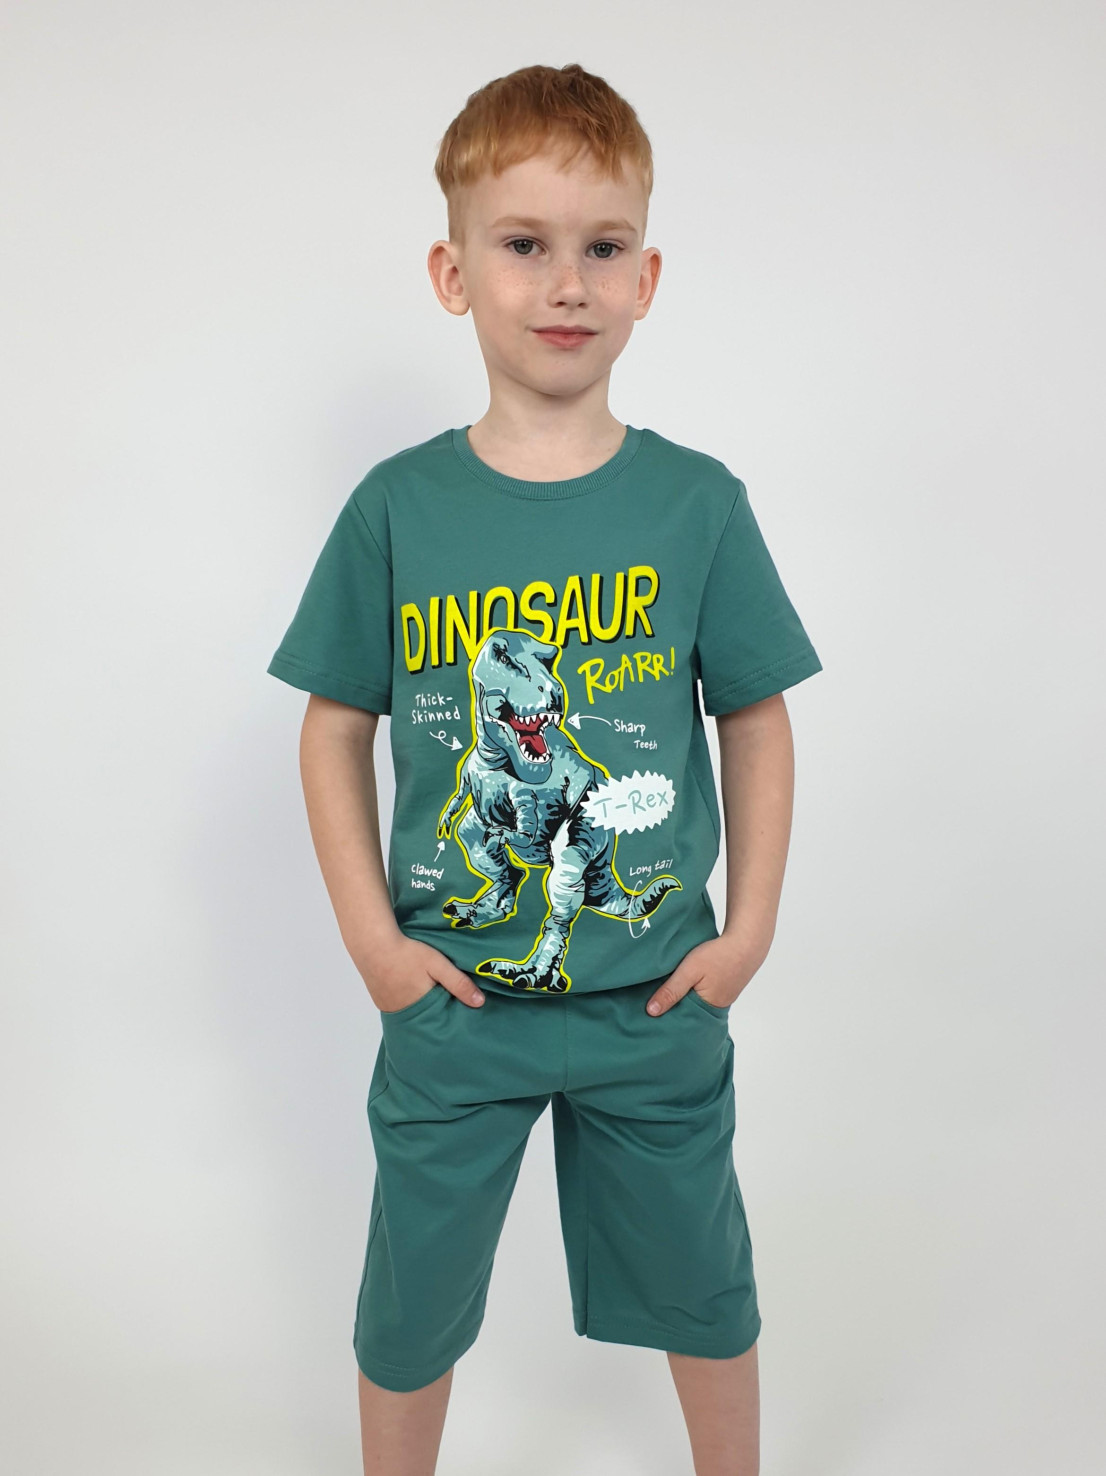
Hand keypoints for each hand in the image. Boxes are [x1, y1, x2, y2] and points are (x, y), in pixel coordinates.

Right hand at [358, 934, 485, 1012]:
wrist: (372, 942)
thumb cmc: (407, 953)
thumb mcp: (438, 964)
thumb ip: (459, 983)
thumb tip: (480, 1003)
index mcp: (420, 1008)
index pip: (440, 1020)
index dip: (449, 1015)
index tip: (460, 1012)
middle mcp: (401, 1014)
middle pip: (424, 1019)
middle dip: (435, 1013)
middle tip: (445, 1003)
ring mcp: (387, 1008)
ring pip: (411, 1013)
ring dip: (420, 1007)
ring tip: (429, 996)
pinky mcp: (379, 1000)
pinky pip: (397, 1007)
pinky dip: (406, 1002)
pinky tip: (410, 990)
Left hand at [644, 934, 766, 1016]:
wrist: (747, 941)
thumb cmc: (718, 955)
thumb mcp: (689, 971)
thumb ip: (671, 991)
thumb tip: (651, 1012)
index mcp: (708, 1008)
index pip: (683, 1019)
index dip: (668, 1017)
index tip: (650, 1015)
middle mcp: (718, 1008)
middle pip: (690, 1013)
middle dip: (675, 1009)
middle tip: (654, 1005)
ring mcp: (724, 998)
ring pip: (698, 1002)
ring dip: (685, 997)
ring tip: (667, 993)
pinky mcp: (726, 987)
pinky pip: (706, 994)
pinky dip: (696, 990)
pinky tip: (687, 982)